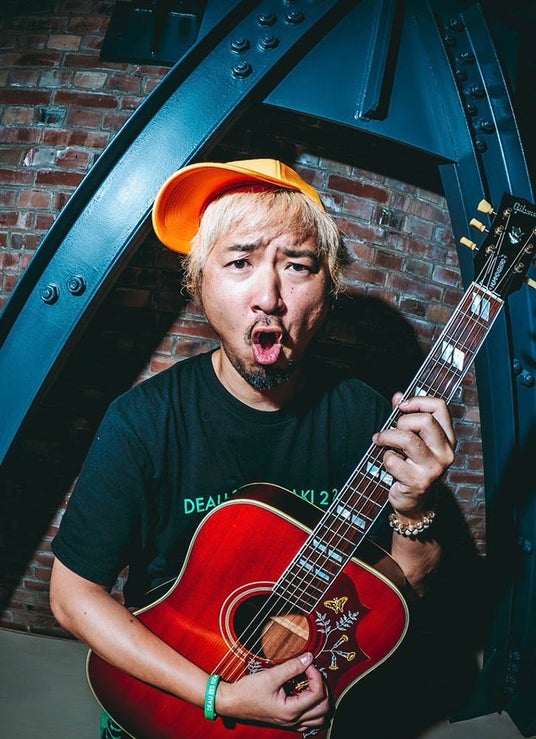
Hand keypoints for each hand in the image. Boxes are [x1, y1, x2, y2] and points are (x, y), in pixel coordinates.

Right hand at [216, 652, 330, 731]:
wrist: (231, 702)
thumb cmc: (248, 691)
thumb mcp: (270, 676)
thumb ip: (292, 667)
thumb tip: (308, 658)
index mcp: (291, 711)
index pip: (317, 694)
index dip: (316, 675)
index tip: (308, 663)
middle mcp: (293, 720)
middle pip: (324, 708)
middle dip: (323, 688)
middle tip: (312, 673)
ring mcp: (290, 723)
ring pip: (319, 719)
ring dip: (321, 701)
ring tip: (312, 684)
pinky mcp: (286, 721)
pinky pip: (309, 722)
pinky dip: (313, 710)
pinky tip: (305, 695)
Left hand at [372, 393, 455, 515]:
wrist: (414, 501)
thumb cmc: (411, 465)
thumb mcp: (412, 438)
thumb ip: (406, 416)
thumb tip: (398, 396)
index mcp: (448, 438)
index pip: (440, 407)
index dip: (417, 401)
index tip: (401, 406)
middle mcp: (446, 453)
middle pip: (424, 421)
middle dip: (400, 423)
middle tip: (391, 433)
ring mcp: (434, 468)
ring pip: (407, 439)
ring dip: (387, 437)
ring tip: (381, 442)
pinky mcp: (418, 482)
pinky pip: (393, 459)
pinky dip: (385, 457)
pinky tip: (390, 464)